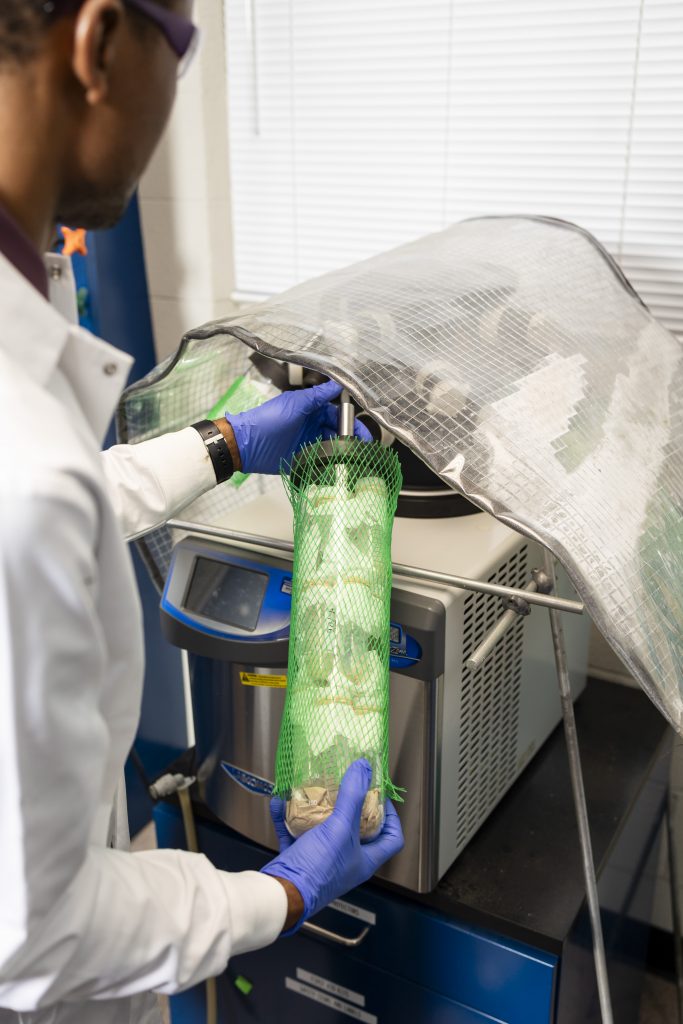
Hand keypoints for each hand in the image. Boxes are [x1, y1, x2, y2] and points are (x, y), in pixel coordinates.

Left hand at [225, 381, 371, 474]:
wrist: (247, 444)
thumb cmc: (269, 420)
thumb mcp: (296, 404)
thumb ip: (318, 395)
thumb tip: (338, 383)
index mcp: (313, 411)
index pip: (339, 416)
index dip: (351, 424)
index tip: (363, 434)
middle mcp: (313, 426)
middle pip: (338, 433)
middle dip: (351, 441)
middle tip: (363, 450)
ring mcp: (308, 443)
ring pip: (332, 448)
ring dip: (342, 453)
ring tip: (353, 461)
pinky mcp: (303, 459)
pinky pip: (321, 461)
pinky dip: (330, 465)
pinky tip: (339, 469)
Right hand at [261, 760, 403, 932]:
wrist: (281, 894)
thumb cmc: (317, 870)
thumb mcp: (340, 829)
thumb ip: (353, 797)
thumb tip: (363, 768)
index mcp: (365, 860)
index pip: (392, 839)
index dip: (391, 816)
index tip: (380, 796)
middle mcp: (346, 860)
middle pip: (356, 828)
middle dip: (350, 804)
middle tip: (345, 784)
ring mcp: (322, 859)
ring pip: (324, 827)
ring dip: (317, 807)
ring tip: (314, 788)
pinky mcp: (299, 857)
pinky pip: (295, 831)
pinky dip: (289, 816)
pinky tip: (281, 801)